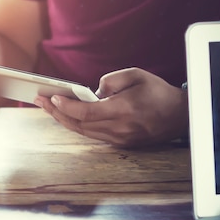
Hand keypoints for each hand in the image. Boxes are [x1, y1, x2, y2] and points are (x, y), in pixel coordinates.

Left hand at [34, 67, 188, 147]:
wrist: (181, 116)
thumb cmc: (158, 92)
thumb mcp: (136, 74)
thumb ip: (110, 80)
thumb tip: (92, 92)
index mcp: (123, 110)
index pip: (86, 112)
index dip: (66, 106)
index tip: (51, 97)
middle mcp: (120, 129)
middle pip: (79, 125)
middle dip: (56, 113)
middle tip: (39, 101)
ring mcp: (121, 139)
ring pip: (84, 132)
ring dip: (64, 120)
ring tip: (49, 107)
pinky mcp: (123, 144)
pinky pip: (94, 135)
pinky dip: (79, 125)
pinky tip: (69, 115)